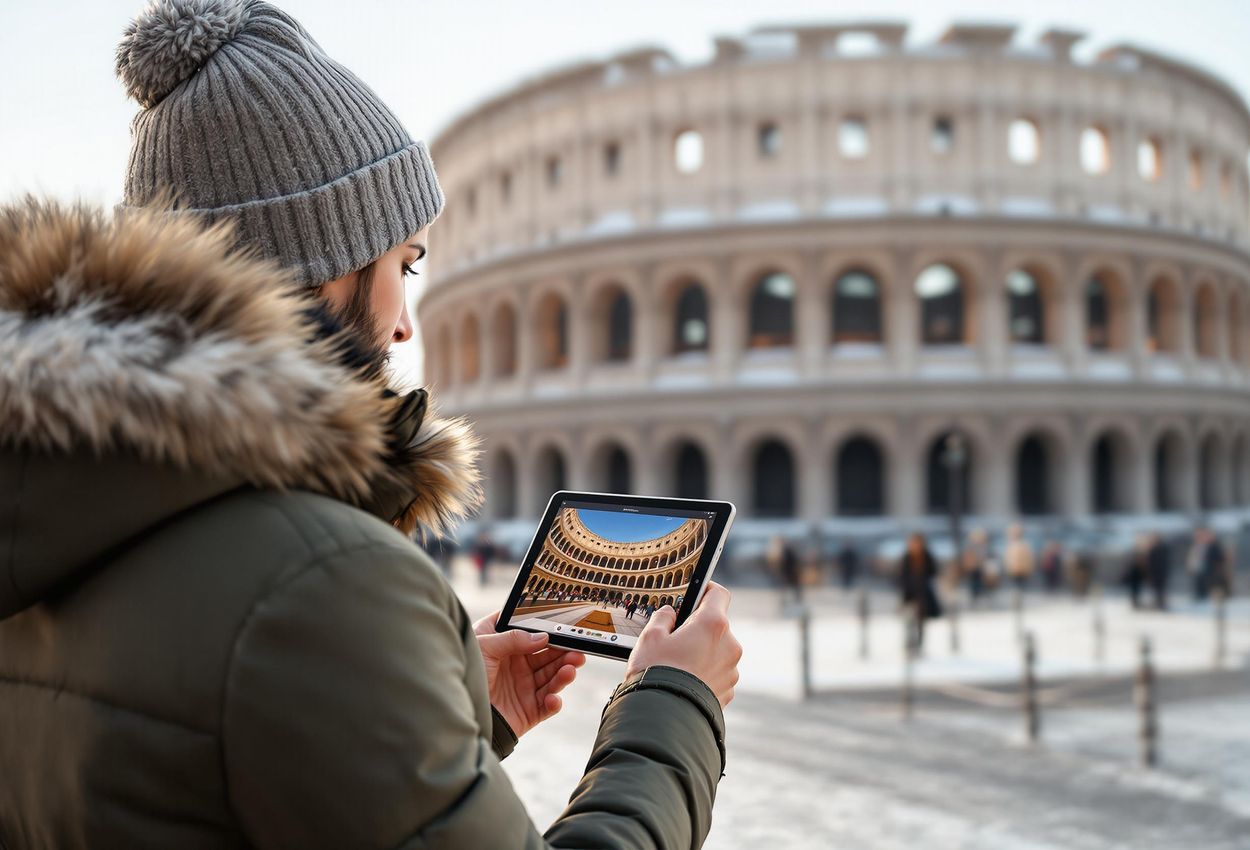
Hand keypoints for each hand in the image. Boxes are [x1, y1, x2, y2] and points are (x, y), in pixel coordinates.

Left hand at [473, 611, 585, 737]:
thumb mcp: (484, 648)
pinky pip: (548, 705)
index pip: (528, 631)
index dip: (545, 627)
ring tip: (571, 670)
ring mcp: (524, 687)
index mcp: (503, 644)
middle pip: (547, 654)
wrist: (456, 717)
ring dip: (564, 674)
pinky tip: (553, 698)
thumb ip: (513, 639)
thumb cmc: (464, 675)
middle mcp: (516, 664)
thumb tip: (543, 637)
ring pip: (552, 677)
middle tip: (577, 650)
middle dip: (564, 652)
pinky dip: (554, 702)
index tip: (562, 624)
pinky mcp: (529, 710)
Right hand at [624, 581, 741, 707]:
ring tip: (676, 665)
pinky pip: (717, 673)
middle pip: (716, 626)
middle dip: (698, 629)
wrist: (664, 719)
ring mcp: (731, 669)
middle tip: (674, 638)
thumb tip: (671, 614)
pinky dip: (704, 674)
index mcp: (713, 624)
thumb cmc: (656, 672)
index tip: (695, 593)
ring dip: (702, 653)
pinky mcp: (728, 690)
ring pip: (717, 651)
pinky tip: (684, 682)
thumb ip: (663, 617)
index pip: (718, 594)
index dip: (706, 590)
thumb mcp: (650, 637)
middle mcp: (730, 645)